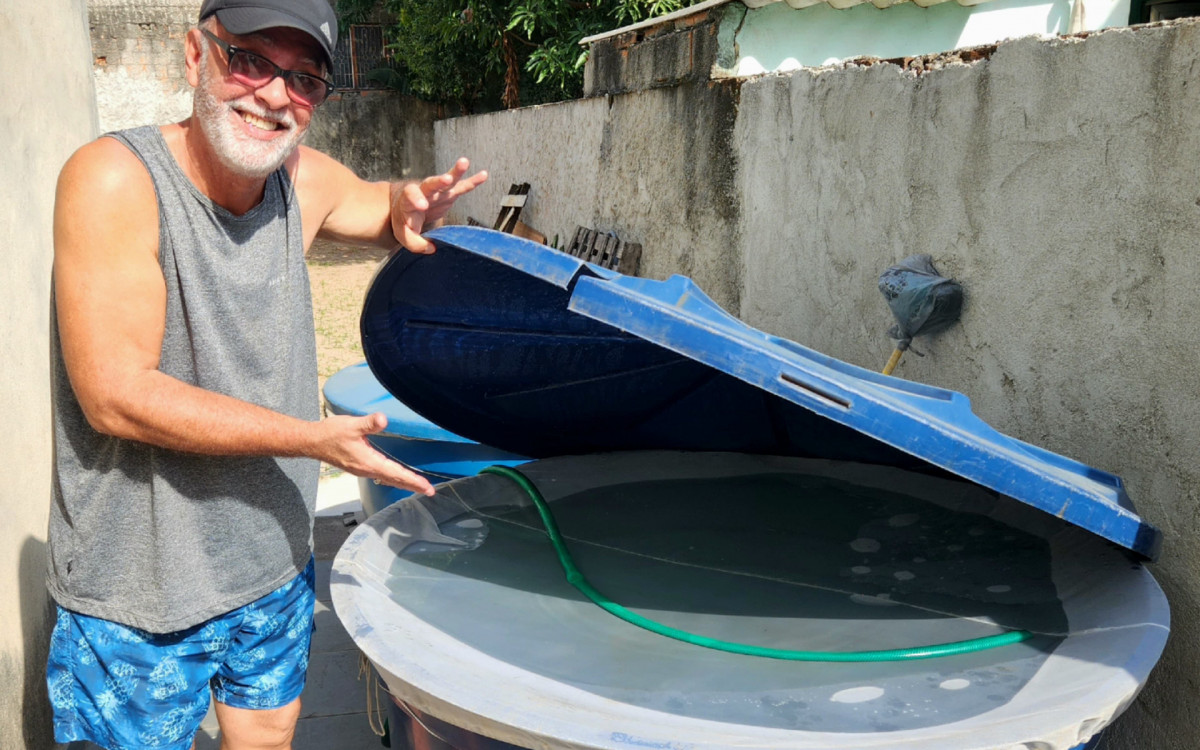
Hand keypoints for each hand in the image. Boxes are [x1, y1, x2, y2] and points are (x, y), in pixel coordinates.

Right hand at [311, 413, 435, 495]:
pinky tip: (396, 476)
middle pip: (394, 480)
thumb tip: (383, 419)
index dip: (413, 481)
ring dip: (404, 483)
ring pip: (388, 479)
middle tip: (430, 491)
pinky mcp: (358, 466)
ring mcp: (362, 469)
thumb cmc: (330, 434)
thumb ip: (369, 423)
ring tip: (418, 486)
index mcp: (368, 463)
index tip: (427, 488)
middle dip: (412, 485)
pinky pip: (381, 475)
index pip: (396, 474)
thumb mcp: (351, 425)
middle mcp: (367, 470)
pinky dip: (393, 478)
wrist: (311, 441)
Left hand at [391, 158, 487, 253]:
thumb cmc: (405, 220)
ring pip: (448, 181)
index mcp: (408, 200)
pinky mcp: (449, 194)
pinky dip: (473, 181)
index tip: (423, 206)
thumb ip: (415, 243)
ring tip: (464, 162)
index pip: (410, 196)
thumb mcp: (404, 235)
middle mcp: (423, 192)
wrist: (407, 208)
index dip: (416, 199)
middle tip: (446, 179)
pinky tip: (483, 175)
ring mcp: (438, 191)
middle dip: (439, 182)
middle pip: (430, 184)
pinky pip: (462, 187)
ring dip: (456, 172)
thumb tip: (431, 247)